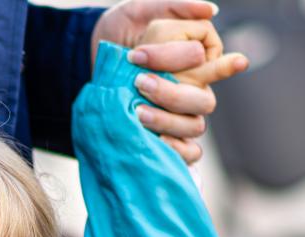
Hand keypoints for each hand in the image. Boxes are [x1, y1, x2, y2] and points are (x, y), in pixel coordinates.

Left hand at [92, 0, 247, 163]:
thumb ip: (175, 6)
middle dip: (173, 94)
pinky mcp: (168, 137)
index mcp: (198, 61)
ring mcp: (182, 115)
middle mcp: (194, 89)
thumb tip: (210, 10)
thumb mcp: (141, 10)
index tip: (147, 56)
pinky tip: (153, 139)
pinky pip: (187, 153)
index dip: (201, 64)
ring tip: (137, 110)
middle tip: (140, 82)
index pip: (218, 66)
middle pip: (204, 101)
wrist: (87, 60)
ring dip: (166, 120)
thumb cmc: (120, 32)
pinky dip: (174, 150)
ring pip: (194, 126)